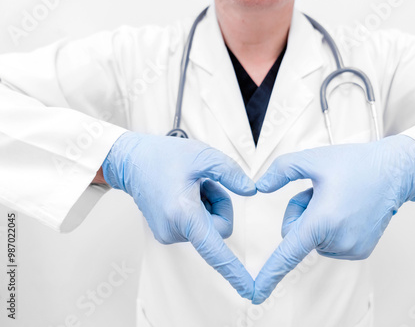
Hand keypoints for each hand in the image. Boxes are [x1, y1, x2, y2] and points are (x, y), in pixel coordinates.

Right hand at [102, 132, 255, 299]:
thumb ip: (231, 173)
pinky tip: (184, 193)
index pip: (215, 250)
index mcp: (183, 214)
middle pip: (219, 229)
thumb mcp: (203, 156)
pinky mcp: (166, 232)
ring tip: (191, 186)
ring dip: (208, 206)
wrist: (130, 161)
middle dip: (219, 205)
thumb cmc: (161, 157)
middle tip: (204, 183)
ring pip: (209, 227)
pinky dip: (198, 209)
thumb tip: (251, 190)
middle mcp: (173, 229)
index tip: (249, 291)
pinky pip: (197, 226)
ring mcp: (168, 233)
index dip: (234, 272)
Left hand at [252, 135, 414, 303]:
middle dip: (300, 215)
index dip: (269, 275)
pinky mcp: (360, 251)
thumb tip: (260, 186)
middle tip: (320, 194)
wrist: (394, 171)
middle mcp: (339, 240)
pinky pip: (330, 244)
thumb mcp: (312, 159)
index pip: (289, 253)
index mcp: (323, 220)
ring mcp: (352, 248)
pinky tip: (346, 210)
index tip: (256, 294)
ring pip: (313, 240)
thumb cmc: (356, 164)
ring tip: (337, 200)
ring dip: (317, 221)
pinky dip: (331, 229)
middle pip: (296, 235)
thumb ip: (281, 170)